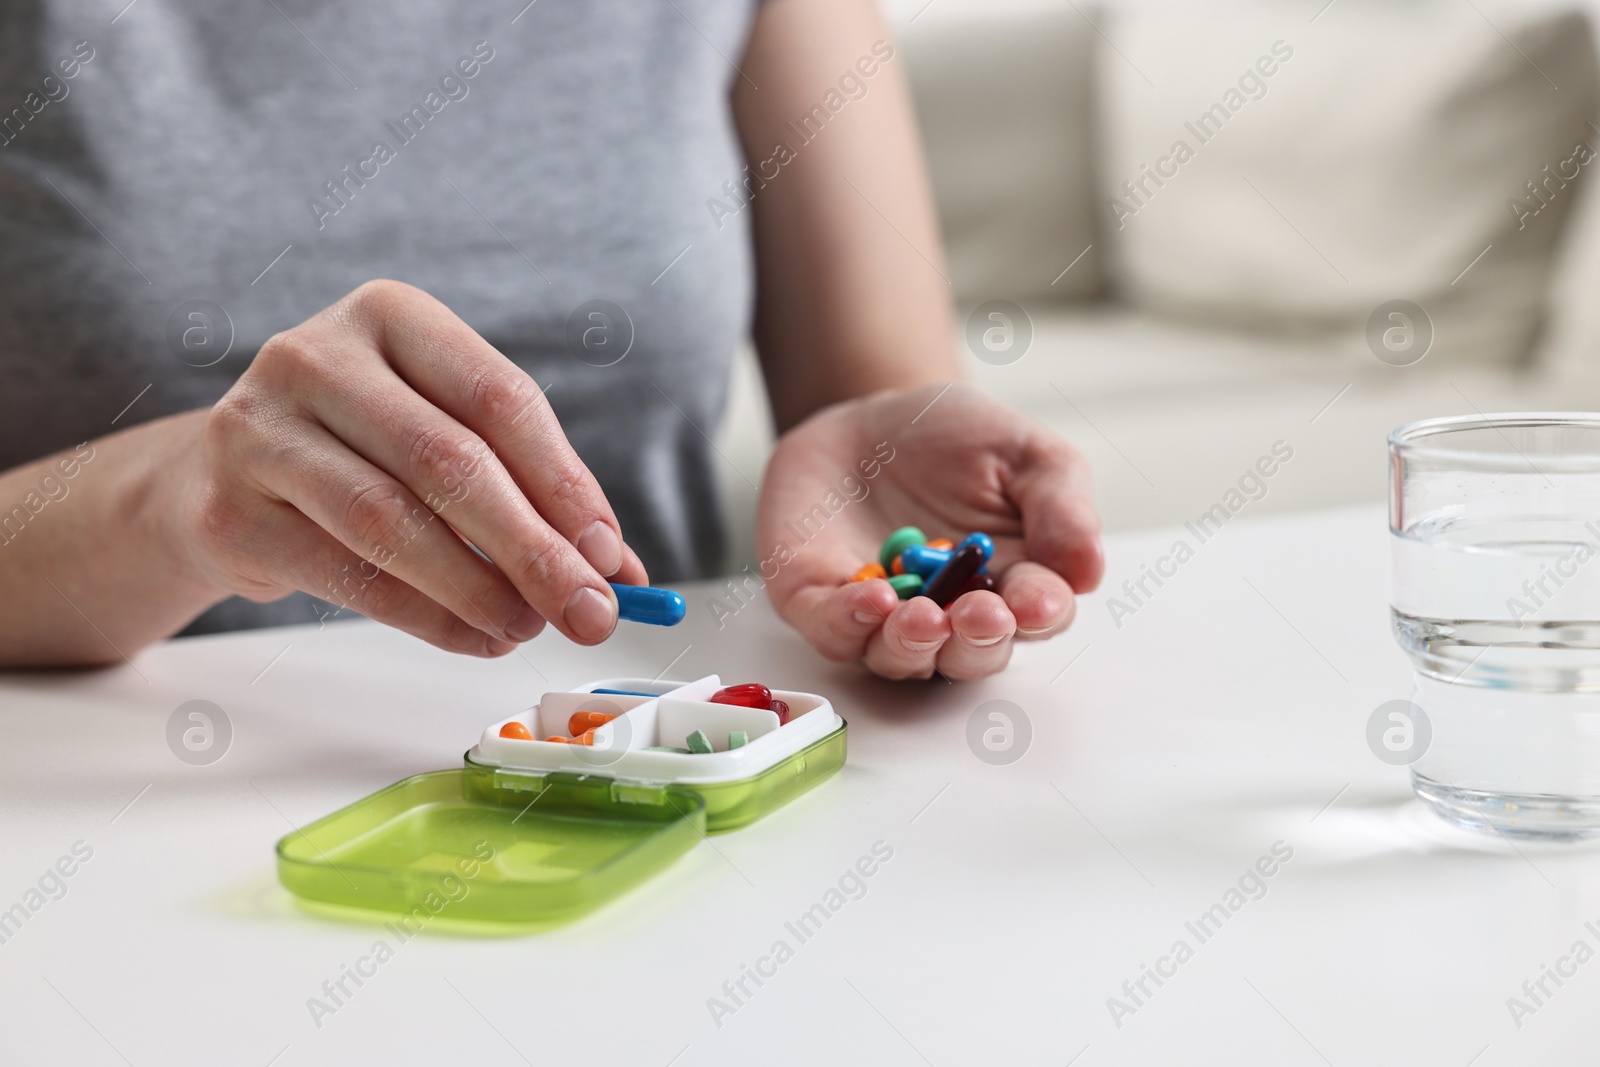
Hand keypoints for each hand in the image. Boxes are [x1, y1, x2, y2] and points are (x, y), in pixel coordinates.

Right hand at [171, 280, 645, 655]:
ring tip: (528, 627)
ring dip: (479, 589)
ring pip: (393, 521)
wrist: (215, 478)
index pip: (499, 399)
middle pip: (451, 461)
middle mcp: (316, 356)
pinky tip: (474, 637)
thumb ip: (529, 493)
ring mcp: (260, 429)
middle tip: (588, 610)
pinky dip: (426, 617)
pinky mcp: (231, 510)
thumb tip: (616, 571)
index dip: (564, 483)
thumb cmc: (358, 452)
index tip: (607, 553)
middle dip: (533, 548)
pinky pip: (347, 576)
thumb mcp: (443, 438)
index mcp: (390, 316)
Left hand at [758, 383, 1102, 679]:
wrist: (867, 418)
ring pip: (901, 658)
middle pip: (970, 655)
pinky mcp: (823, 604)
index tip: (1039, 602)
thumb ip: (1062, 506)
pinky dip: (850, 621)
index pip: (1037, 616)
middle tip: (979, 617)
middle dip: (977, 642)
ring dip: (914, 645)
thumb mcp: (1025, 453)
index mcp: (1013, 585)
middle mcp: (950, 616)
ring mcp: (885, 618)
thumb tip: (1088, 571)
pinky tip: (872, 598)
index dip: (1040, 614)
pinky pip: (835, 630)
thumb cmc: (954, 439)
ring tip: (923, 617)